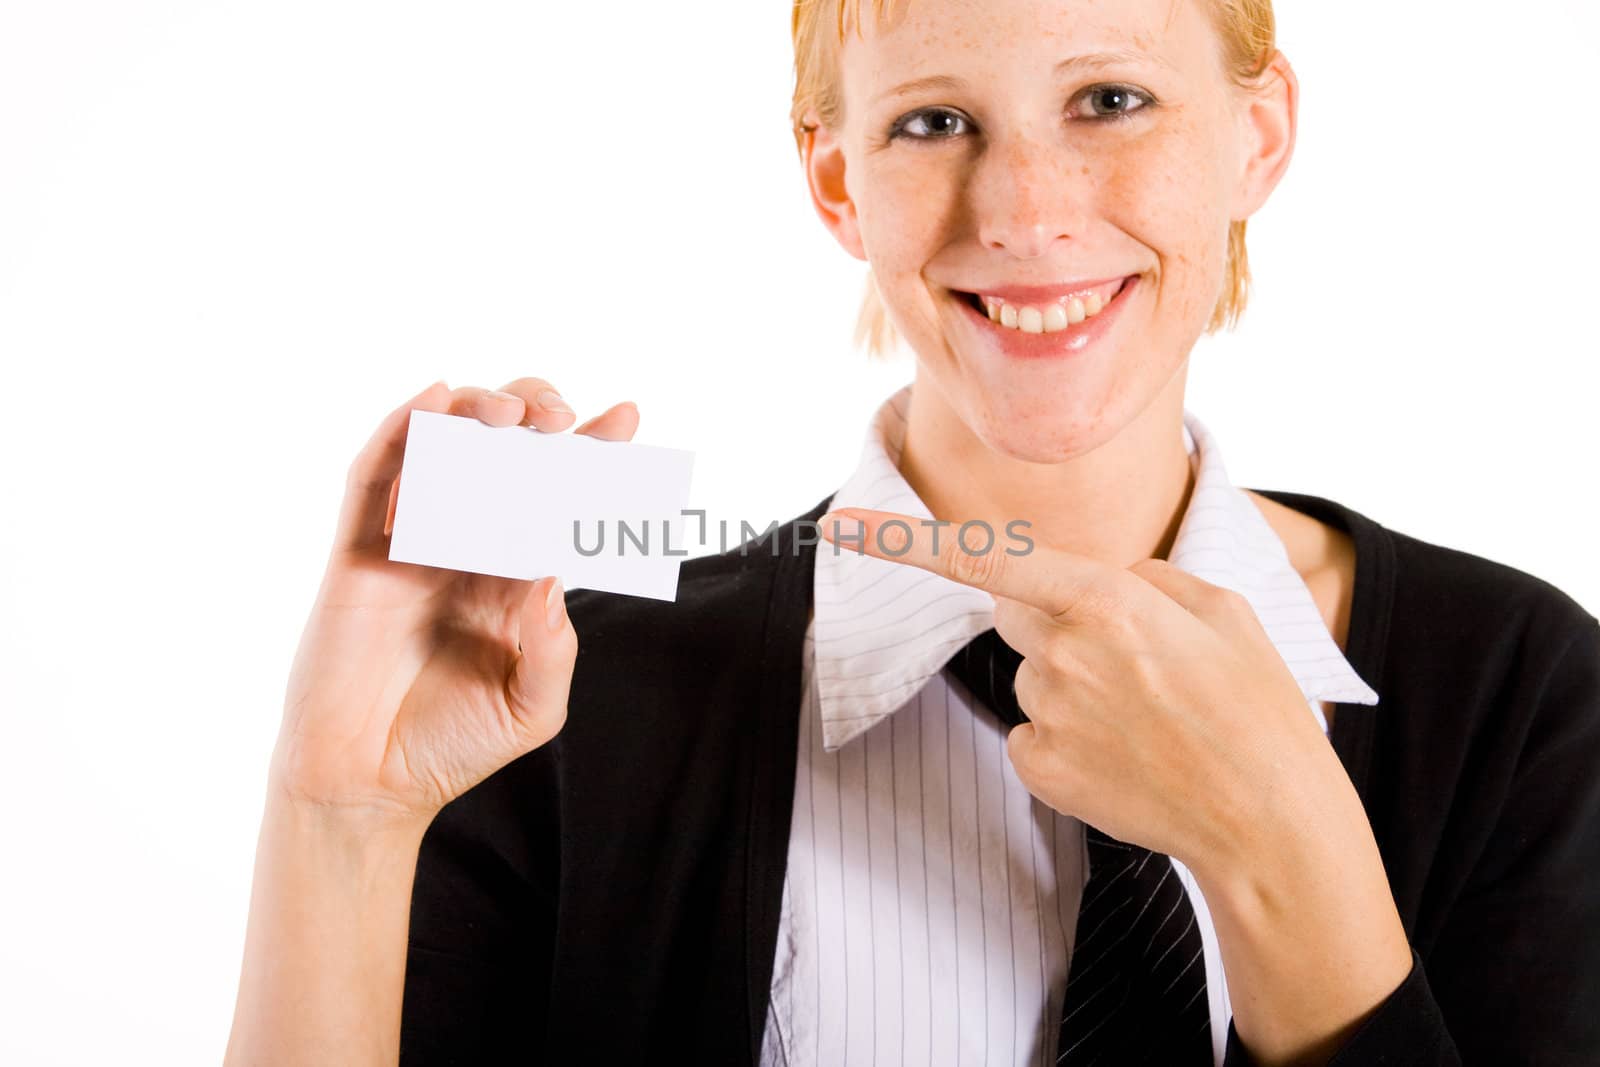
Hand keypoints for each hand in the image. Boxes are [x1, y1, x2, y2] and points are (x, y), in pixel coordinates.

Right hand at [272, 378, 639, 823]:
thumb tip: (551, 571)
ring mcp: (414, 542)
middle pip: (506, 452)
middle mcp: (469, 545)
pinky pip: (374, 473)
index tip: (627, 417)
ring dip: (474, 409)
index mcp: (516, 576)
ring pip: (443, 446)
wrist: (367, 783)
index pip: (561, 498)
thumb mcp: (532, 707)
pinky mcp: (359, 550)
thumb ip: (552, 646)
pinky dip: (399, 429)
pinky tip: (431, 400)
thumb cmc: (451, 745)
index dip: (593, 453)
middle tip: (561, 419)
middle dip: (537, 414)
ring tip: (509, 414)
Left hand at [816, 505, 1336, 872]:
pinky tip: (1124, 759)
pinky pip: (1031, 733)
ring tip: (1147, 722)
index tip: (837, 526)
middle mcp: (1065, 652)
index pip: (990, 558)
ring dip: (1071, 687)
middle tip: (1133, 665)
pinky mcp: (1041, 769)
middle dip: (1054, 623)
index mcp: (1109, 599)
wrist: (1270, 824)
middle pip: (1017, 614)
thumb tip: (1101, 578)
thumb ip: (1145, 578)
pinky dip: (1066, 741)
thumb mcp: (1222, 611)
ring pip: (1031, 677)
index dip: (904, 541)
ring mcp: (1048, 714)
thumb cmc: (1256, 711)